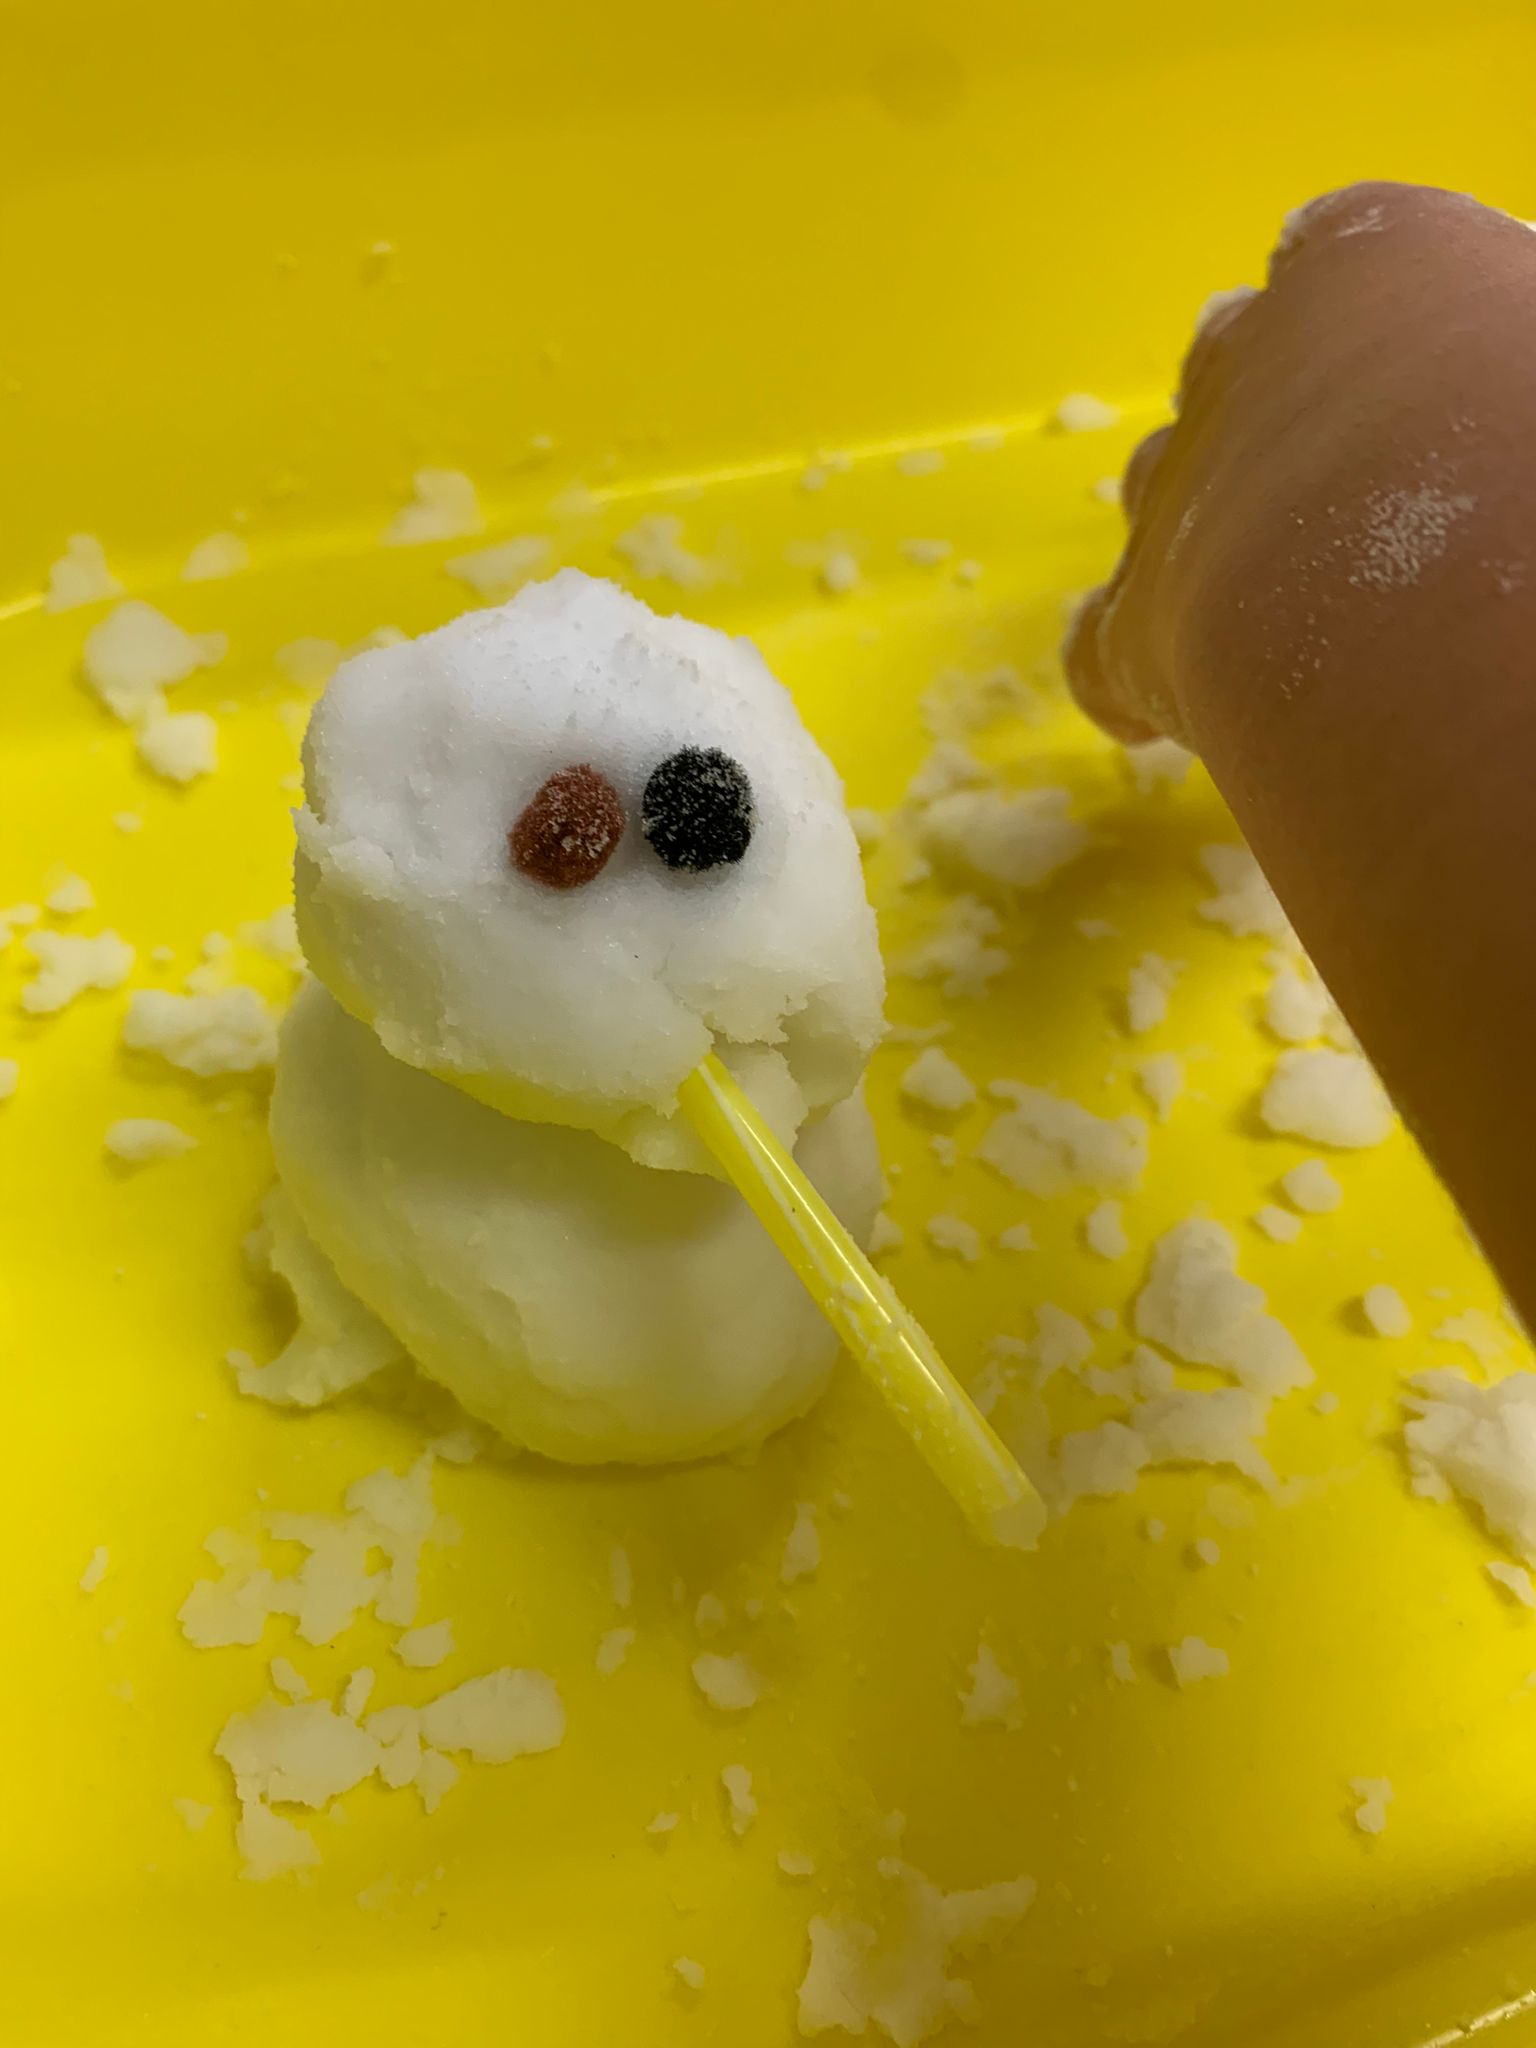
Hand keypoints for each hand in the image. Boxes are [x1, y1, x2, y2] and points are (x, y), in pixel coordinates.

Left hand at [1063, 182, 1535, 754]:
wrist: (1463, 606)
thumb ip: (1515, 348)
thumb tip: (1509, 404)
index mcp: (1381, 266)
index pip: (1360, 245)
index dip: (1384, 306)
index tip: (1423, 357)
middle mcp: (1253, 352)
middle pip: (1240, 359)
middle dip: (1282, 414)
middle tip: (1356, 500)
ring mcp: (1176, 487)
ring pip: (1164, 486)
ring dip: (1207, 532)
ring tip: (1282, 604)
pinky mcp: (1133, 624)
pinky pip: (1105, 647)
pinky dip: (1131, 677)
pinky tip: (1172, 718)